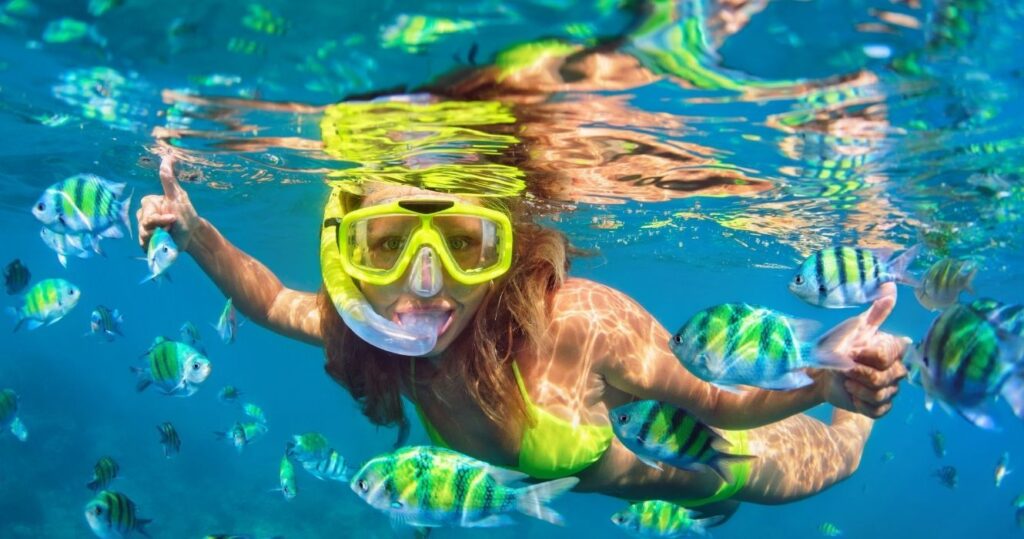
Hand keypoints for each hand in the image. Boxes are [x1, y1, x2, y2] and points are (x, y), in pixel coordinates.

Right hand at [137, 153, 201, 252]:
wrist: (191, 236)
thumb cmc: (187, 215)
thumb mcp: (179, 197)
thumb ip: (169, 180)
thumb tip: (168, 156)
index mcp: (150, 203)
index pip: (147, 212)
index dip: (159, 219)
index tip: (173, 219)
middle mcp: (144, 215)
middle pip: (143, 225)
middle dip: (160, 229)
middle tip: (172, 228)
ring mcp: (143, 229)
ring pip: (143, 236)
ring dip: (159, 239)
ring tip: (169, 236)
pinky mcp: (146, 242)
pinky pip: (144, 246)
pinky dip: (154, 247)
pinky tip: (163, 244)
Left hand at [813, 283, 909, 417]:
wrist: (820, 372)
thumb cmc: (837, 346)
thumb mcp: (854, 327)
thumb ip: (876, 311)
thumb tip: (890, 286)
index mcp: (893, 350)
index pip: (889, 355)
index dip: (867, 356)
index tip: (852, 351)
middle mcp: (897, 370)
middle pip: (885, 378)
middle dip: (859, 373)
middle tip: (844, 368)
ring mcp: (890, 390)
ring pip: (881, 395)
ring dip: (857, 388)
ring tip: (845, 381)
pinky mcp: (880, 408)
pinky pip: (878, 411)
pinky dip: (860, 404)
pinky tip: (850, 395)